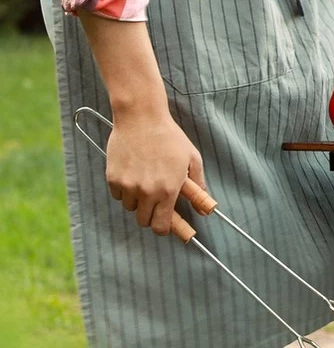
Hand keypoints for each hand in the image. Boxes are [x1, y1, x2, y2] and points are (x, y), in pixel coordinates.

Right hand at [105, 108, 205, 235]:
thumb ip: (198, 185)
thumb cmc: (170, 136)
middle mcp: (147, 192)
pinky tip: (133, 171)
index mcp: (168, 189)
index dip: (164, 228)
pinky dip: (125, 190)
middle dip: (151, 214)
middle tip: (156, 199)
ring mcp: (128, 187)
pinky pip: (118, 196)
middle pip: (144, 221)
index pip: (161, 226)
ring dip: (138, 200)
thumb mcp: (191, 157)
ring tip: (145, 177)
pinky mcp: (113, 180)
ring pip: (130, 208)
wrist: (142, 118)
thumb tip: (206, 207)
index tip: (165, 224)